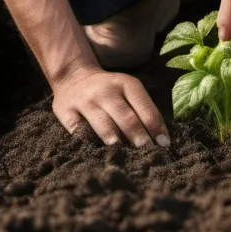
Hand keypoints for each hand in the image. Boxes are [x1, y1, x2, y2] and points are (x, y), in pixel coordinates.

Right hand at [52, 65, 169, 147]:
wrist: (74, 77)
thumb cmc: (110, 91)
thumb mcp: (127, 90)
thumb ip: (142, 111)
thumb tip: (160, 141)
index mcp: (126, 84)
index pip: (144, 107)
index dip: (155, 127)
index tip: (164, 145)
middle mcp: (106, 90)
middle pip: (125, 116)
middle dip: (138, 135)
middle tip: (147, 152)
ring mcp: (85, 101)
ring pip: (102, 123)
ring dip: (114, 139)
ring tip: (122, 154)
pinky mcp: (66, 112)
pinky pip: (78, 130)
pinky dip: (87, 142)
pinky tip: (95, 154)